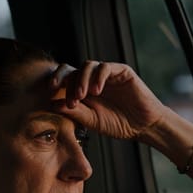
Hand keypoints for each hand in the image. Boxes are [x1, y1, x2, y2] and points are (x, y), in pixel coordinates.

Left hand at [50, 61, 167, 140]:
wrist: (143, 126)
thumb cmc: (118, 124)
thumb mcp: (92, 121)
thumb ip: (74, 112)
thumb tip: (52, 105)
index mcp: (83, 90)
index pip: (65, 79)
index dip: (56, 82)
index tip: (49, 92)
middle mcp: (93, 79)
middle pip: (72, 68)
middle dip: (63, 78)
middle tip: (60, 91)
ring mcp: (107, 74)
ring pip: (87, 66)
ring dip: (80, 80)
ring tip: (81, 96)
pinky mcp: (121, 71)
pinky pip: (105, 67)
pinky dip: (97, 77)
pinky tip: (96, 91)